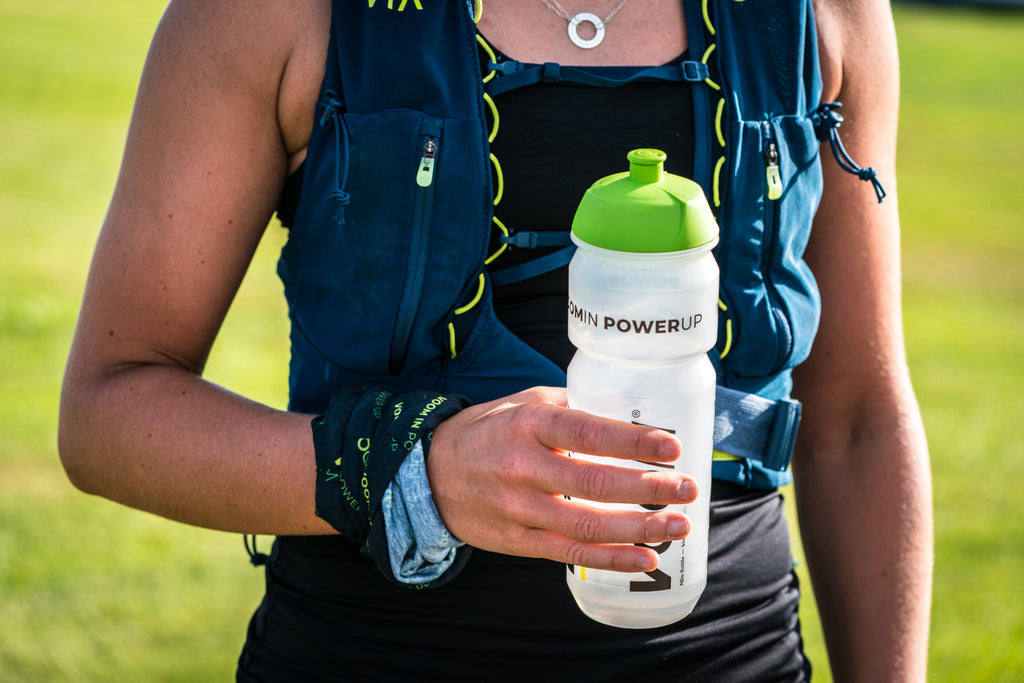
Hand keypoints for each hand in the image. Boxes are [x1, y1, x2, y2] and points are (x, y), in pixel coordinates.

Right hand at [427, 386, 697, 571]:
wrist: (430, 474)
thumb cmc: (488, 432)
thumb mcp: (523, 403)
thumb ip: (571, 406)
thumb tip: (627, 410)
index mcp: (528, 425)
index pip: (587, 432)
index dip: (633, 442)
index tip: (672, 447)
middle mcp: (523, 468)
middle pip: (595, 483)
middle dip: (649, 488)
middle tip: (688, 488)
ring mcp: (519, 509)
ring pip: (587, 524)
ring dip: (640, 528)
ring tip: (679, 525)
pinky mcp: (517, 541)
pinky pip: (571, 553)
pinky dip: (611, 559)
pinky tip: (645, 558)